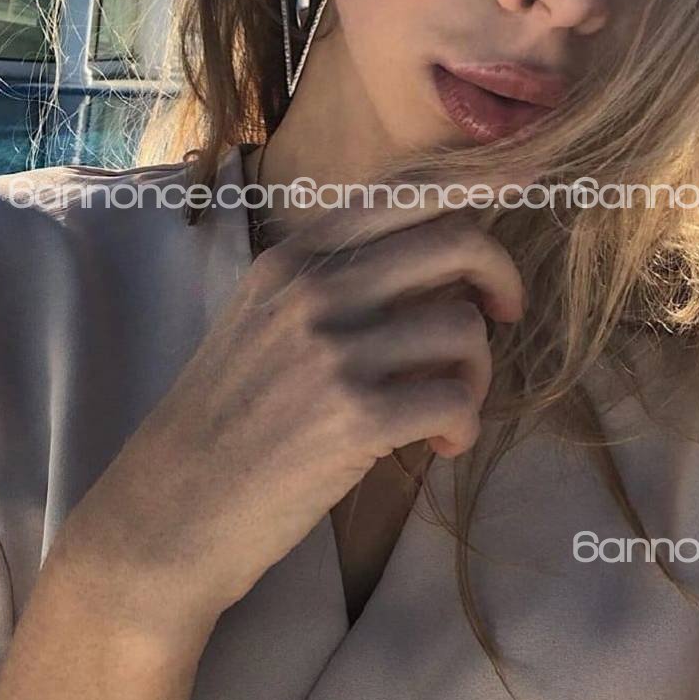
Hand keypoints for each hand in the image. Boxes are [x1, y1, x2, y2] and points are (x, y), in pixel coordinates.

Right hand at [54, 195, 524, 636]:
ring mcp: (332, 350)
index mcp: (294, 257)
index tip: (529, 191)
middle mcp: (313, 288)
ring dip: (477, 372)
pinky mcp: (352, 417)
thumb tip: (440, 264)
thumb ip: (337, 281)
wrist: (169, 511)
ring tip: (448, 407)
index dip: (480, 188)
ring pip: (464, 327)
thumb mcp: (264, 321)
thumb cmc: (227, 419)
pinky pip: (455, 398)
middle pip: (456, 240)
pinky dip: (463, 424)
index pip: (408, 193)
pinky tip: (440, 444)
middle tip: (505, 316)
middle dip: (501, 276)